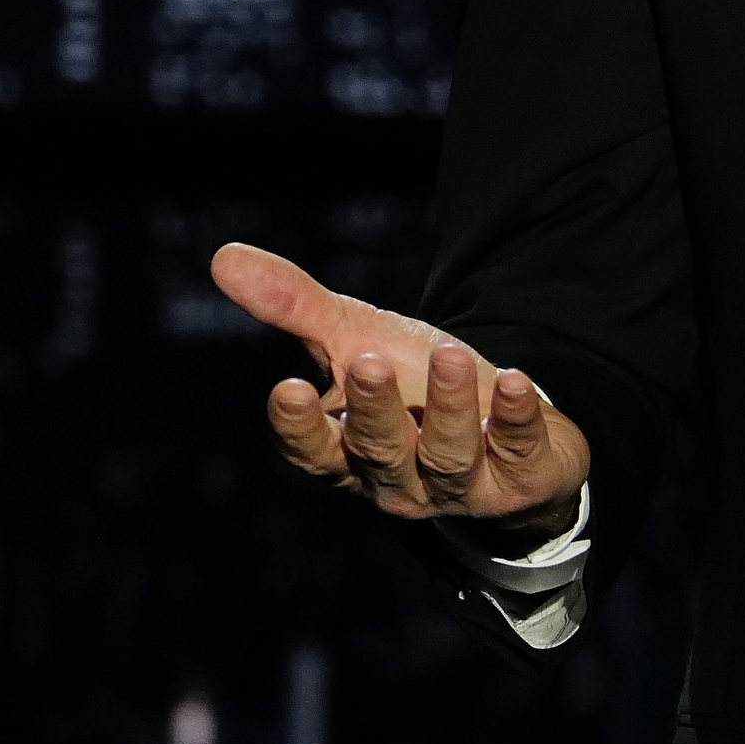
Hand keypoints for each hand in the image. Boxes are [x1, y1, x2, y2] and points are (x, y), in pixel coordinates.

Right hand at [211, 241, 591, 547]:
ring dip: (449, 408)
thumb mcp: (358, 341)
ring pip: (448, 456)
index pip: (314, 452)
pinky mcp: (520, 478)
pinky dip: (517, 417)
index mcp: (349, 453)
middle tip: (367, 362)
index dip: (300, 428)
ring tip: (448, 357)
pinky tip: (514, 380)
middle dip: (373, 410)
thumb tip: (224, 257)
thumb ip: (296, 308)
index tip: (289, 389)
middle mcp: (399, 479)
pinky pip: (519, 451)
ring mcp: (461, 486)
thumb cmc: (414, 387)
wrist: (504, 435)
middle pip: (379, 451)